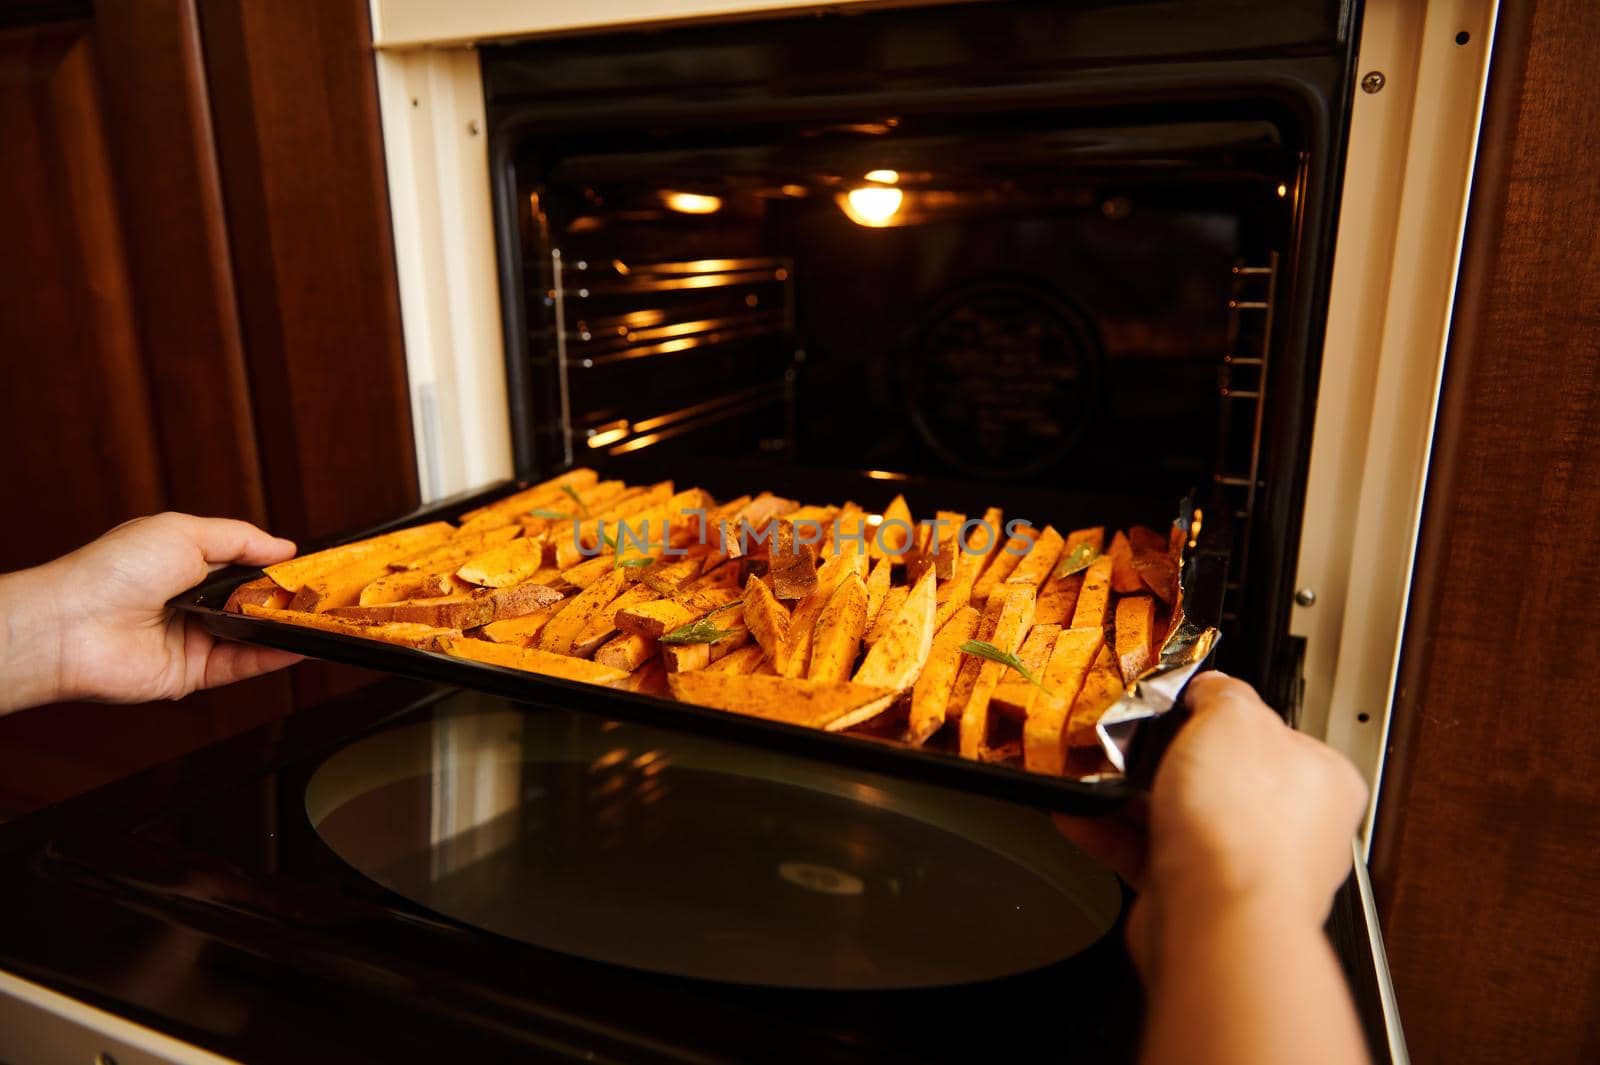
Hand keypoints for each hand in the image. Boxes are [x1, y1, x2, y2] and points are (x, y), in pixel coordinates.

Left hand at [0, 513, 303, 712]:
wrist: (73, 626)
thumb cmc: (113, 570)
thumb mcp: (184, 532)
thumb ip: (240, 539)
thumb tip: (285, 548)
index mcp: (184, 564)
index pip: (245, 566)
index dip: (278, 567)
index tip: (314, 567)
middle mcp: (190, 603)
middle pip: (253, 603)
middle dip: (288, 599)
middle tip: (327, 595)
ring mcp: (192, 639)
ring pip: (253, 636)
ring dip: (287, 627)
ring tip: (325, 619)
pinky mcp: (192, 674)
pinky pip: (243, 665)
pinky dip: (274, 656)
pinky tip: (302, 644)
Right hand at [1054, 672, 1367, 969]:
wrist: (1215, 919)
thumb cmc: (1246, 829)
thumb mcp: (1233, 717)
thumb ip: (1222, 694)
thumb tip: (1211, 688)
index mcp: (1321, 778)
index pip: (1270, 730)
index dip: (1220, 713)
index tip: (1181, 704)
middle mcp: (1289, 828)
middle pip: (1217, 775)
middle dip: (1166, 757)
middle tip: (1132, 739)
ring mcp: (1242, 866)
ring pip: (1178, 816)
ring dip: (1130, 796)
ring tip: (1094, 773)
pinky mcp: (1196, 896)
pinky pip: (1146, 854)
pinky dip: (1110, 834)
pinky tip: (1078, 814)